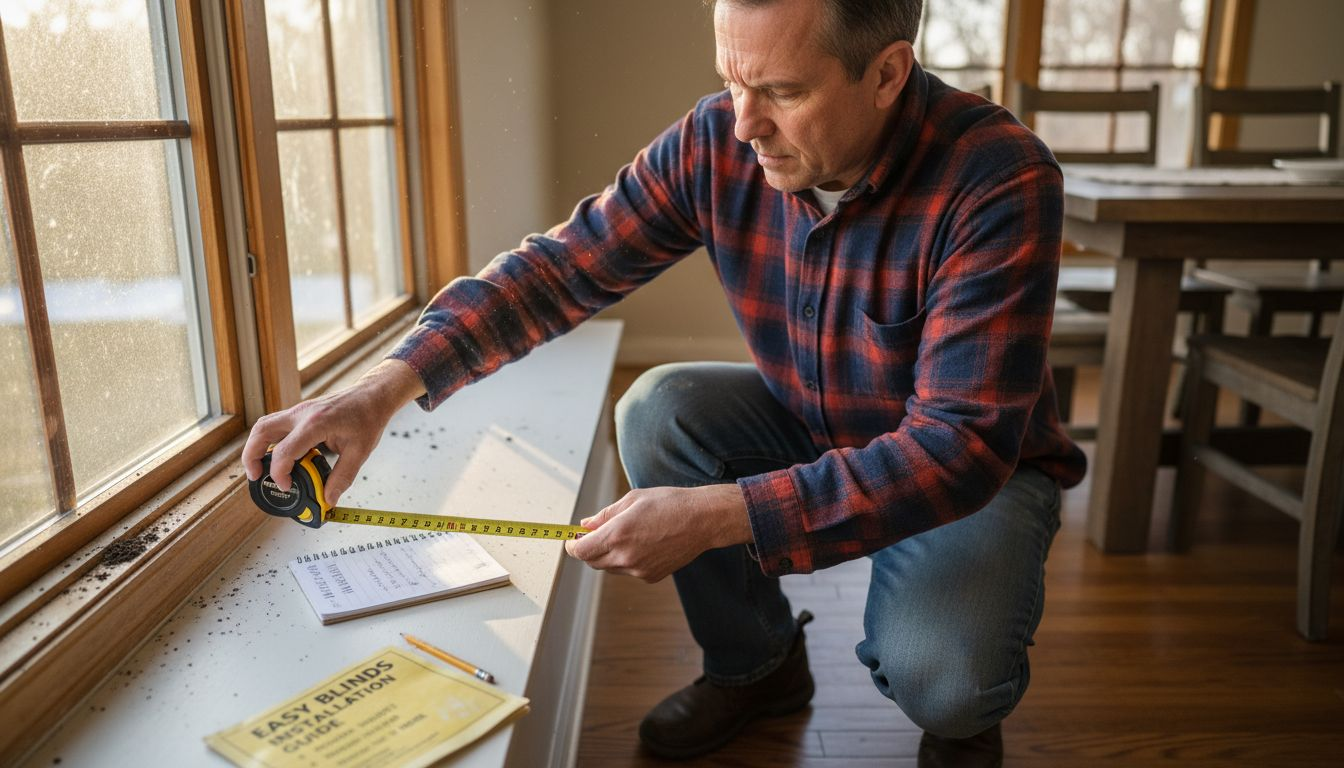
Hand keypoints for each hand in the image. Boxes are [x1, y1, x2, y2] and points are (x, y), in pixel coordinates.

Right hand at [241, 359, 424, 505]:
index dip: (280, 473)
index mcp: (316, 423)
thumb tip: (328, 500)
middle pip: (262, 431)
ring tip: (259, 469)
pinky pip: (274, 425)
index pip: (285, 451)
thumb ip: (342, 478)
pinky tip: (277, 457)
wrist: (371, 396)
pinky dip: (269, 441)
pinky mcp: (298, 412)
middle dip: (252, 456)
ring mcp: (298, 411)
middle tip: (255, 477)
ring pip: (263, 426)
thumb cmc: (367, 419)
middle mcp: (301, 414)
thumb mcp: (360, 452)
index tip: (287, 486)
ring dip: (256, 447)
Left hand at [564, 484, 753, 581]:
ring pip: (610, 567)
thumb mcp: (632, 500)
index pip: (580, 550)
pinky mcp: (650, 577)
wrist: (702, 520)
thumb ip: (604, 515)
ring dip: (608, 554)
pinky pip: (628, 570)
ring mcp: (638, 570)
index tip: (571, 539)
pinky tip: (643, 543)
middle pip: (592, 561)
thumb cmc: (669, 503)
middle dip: (588, 549)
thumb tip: (585, 525)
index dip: (572, 545)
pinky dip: (627, 559)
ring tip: (626, 534)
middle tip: (594, 533)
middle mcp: (625, 557)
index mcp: (617, 535)